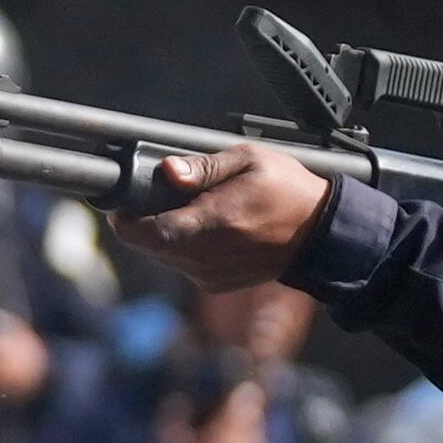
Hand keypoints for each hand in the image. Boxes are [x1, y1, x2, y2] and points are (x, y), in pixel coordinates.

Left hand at [111, 144, 329, 289]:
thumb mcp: (249, 160)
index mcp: (213, 223)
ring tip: (185, 209)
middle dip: (142, 223)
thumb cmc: (287, 191)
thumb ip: (203, 167)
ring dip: (162, 234)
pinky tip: (203, 227)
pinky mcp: (214, 283)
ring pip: (162, 256)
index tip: (123, 203)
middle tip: (154, 198)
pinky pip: (180, 265)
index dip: (126, 219)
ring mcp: (210, 274)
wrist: (319, 234)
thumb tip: (168, 170)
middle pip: (148, 246)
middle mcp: (207, 256)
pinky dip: (180, 246)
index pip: (148, 233)